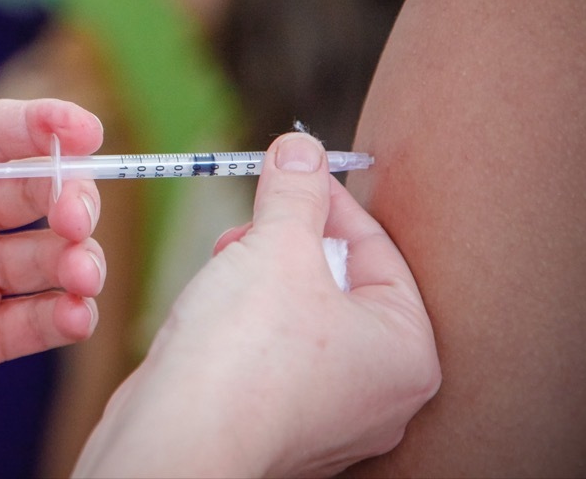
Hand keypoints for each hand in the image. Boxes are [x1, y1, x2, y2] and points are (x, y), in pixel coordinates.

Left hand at [0, 99, 106, 474]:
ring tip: (79, 271)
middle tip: (74, 213)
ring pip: (50, 256)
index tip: (83, 128)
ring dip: (80, 257)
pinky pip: (36, 323)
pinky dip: (67, 316)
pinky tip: (73, 314)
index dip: (40, 125)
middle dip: (70, 193)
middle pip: (36, 192)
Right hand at [75, 132, 439, 477]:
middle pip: (339, 284)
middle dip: (288, 242)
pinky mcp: (272, 422)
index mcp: (408, 354)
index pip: (379, 251)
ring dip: (260, 277)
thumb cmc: (245, 350)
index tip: (291, 168)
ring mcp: (326, 416)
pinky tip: (209, 305)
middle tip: (252, 224)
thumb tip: (301, 147)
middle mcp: (378, 394)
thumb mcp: (277, 246)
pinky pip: (269, 352)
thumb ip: (296, 191)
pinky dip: (242, 321)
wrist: (177, 437)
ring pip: (300, 317)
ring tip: (224, 261)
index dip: (329, 200)